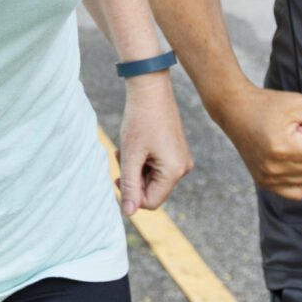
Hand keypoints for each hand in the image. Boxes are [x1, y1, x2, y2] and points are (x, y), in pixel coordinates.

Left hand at [115, 75, 192, 215]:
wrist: (150, 88)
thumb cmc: (140, 120)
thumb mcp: (131, 155)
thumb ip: (130, 185)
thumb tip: (129, 213)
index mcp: (174, 171)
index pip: (151, 201)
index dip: (132, 195)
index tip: (118, 177)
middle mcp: (183, 168)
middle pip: (152, 190)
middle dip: (133, 178)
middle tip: (120, 159)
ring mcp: (181, 159)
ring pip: (152, 177)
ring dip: (136, 168)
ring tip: (126, 149)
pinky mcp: (176, 151)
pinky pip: (157, 166)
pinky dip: (142, 160)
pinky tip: (135, 145)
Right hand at [218, 85, 301, 200]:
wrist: (236, 110)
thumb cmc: (270, 105)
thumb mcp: (300, 103)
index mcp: (283, 148)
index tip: (298, 128)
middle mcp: (274, 167)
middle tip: (292, 136)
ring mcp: (267, 177)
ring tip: (288, 146)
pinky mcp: (264, 183)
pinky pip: (296, 193)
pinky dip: (299, 179)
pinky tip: (290, 163)